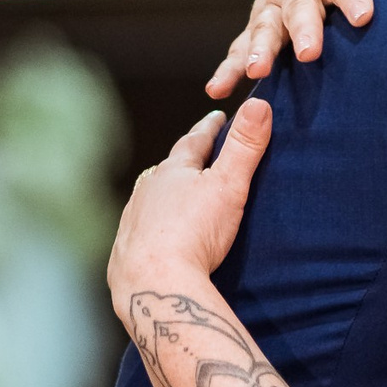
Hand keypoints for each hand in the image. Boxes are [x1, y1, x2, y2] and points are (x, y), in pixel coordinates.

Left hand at [109, 102, 273, 304]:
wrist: (155, 282)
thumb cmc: (194, 232)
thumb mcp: (228, 185)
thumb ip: (245, 147)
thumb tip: (260, 104)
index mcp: (172, 171)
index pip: (194, 140)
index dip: (210, 128)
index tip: (218, 116)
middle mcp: (147, 191)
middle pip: (170, 168)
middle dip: (186, 161)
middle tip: (202, 153)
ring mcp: (133, 221)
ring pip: (152, 198)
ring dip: (167, 194)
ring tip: (181, 195)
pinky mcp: (126, 251)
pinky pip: (142, 230)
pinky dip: (154, 225)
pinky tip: (160, 233)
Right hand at [206, 0, 386, 95]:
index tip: (364, 16)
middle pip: (299, 6)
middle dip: (302, 28)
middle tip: (309, 52)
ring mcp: (274, 5)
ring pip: (264, 27)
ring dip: (258, 48)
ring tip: (255, 71)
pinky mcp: (261, 24)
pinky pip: (239, 47)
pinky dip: (228, 67)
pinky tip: (218, 89)